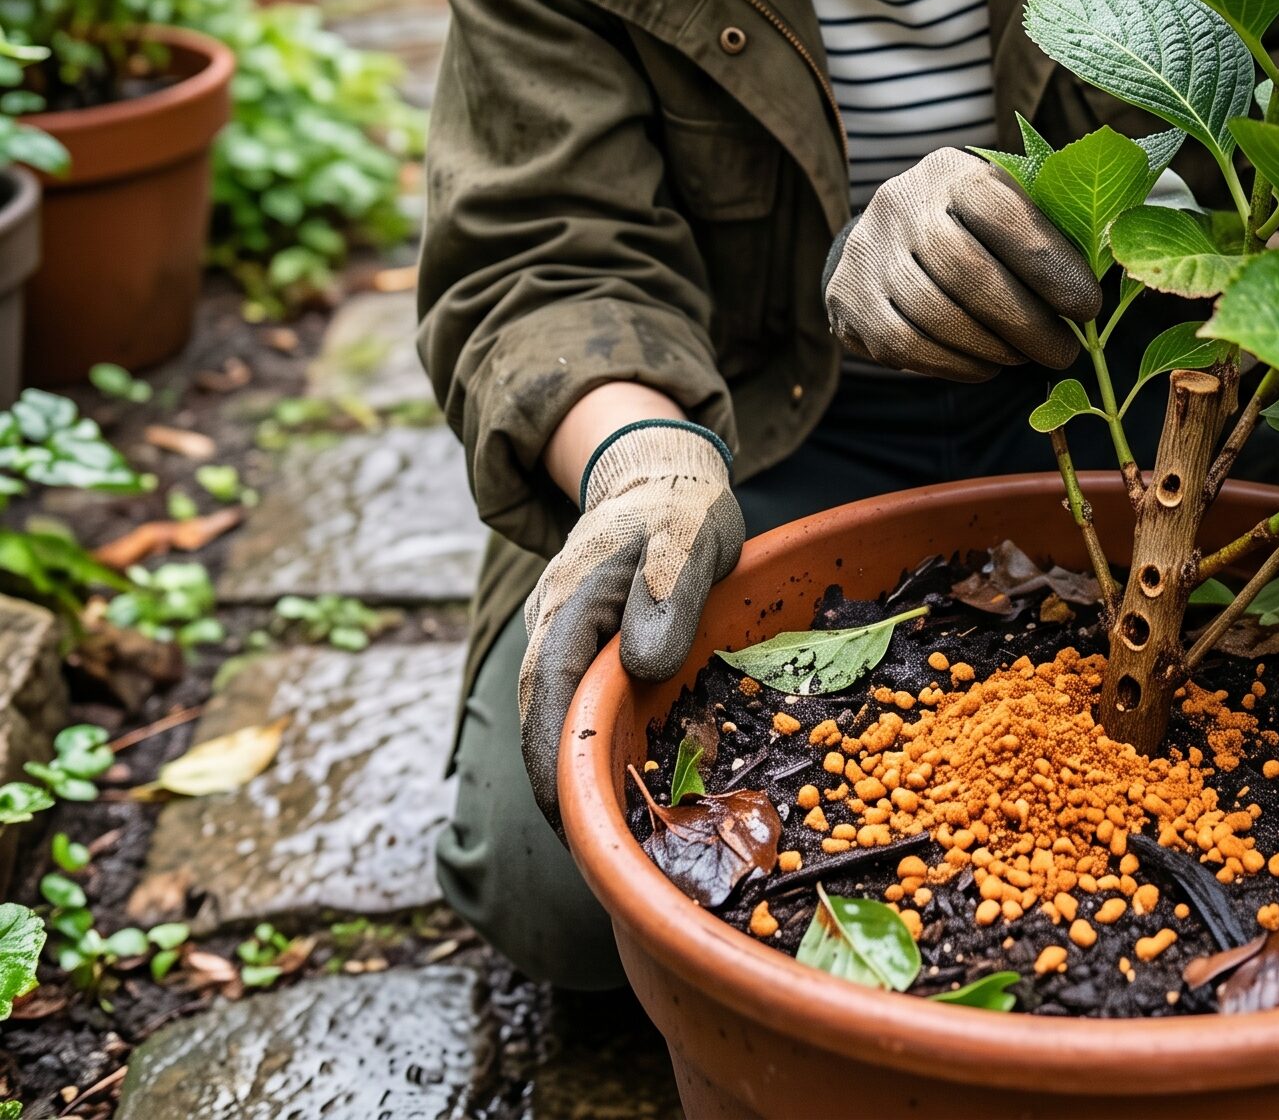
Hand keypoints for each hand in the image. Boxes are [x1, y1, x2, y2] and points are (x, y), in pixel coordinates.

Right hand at [518, 423, 743, 828]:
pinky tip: (618, 779)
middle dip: (558, 783)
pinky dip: (588, 742)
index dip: (554, 758)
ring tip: (607, 833)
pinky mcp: (582, 644)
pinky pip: (575, 700)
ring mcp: (563, 634)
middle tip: (593, 851)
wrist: (660, 474)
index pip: (550, 690)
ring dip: (571, 768)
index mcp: (572, 600)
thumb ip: (670, 591)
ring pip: (554, 712)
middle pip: (541, 714)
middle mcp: (553, 622)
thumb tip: (642, 666)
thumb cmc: (680, 506)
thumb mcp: (689, 535)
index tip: (572, 818)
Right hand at [823, 146, 1101, 380]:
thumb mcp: (1008, 207)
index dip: (1051, 265)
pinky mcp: (848, 299)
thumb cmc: (974, 229)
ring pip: (934, 314)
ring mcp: (867, 251)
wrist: (886, 239)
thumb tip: (1113, 264)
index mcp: (952, 171)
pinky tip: (986, 366)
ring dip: (993, 348)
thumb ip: (1053, 230)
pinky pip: (906, 345)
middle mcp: (901, 202)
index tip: (1088, 307)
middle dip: (1026, 322)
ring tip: (1025, 358)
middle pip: (968, 271)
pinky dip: (955, 365)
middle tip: (1065, 352)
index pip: (1004, 213)